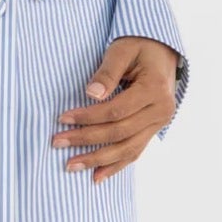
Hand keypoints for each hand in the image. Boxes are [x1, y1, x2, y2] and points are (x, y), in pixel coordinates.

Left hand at [50, 37, 179, 182]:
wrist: (163, 49)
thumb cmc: (140, 45)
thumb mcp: (122, 49)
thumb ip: (107, 72)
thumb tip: (90, 95)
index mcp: (154, 90)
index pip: (116, 111)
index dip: (88, 117)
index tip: (62, 118)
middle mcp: (161, 111)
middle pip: (119, 132)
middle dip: (86, 140)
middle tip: (57, 142)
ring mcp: (159, 123)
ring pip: (127, 149)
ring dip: (98, 160)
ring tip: (71, 165)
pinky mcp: (154, 129)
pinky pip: (135, 151)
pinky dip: (116, 165)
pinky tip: (97, 176)